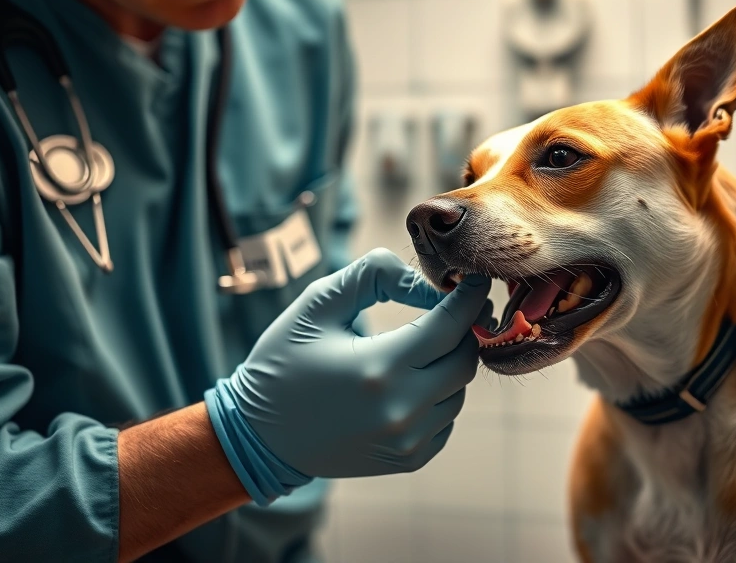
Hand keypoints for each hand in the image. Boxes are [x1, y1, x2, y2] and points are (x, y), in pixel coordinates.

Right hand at [205, 249, 491, 504]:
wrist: (259, 437)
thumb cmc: (284, 363)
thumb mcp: (316, 306)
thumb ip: (372, 276)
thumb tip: (426, 281)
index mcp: (379, 368)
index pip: (450, 326)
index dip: (469, 299)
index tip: (476, 281)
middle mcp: (401, 410)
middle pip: (464, 360)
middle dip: (462, 331)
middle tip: (449, 311)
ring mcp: (408, 440)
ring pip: (459, 391)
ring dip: (448, 364)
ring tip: (418, 348)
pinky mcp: (409, 459)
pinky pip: (446, 418)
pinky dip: (438, 396)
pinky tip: (408, 383)